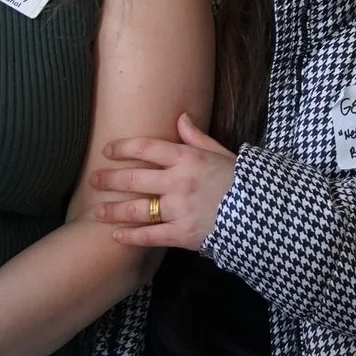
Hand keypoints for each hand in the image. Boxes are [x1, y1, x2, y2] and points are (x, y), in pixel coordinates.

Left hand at [90, 113, 237, 248]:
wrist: (262, 213)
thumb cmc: (241, 180)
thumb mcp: (222, 153)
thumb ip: (197, 137)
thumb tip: (181, 117)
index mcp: (188, 158)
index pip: (147, 147)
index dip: (123, 147)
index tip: (108, 151)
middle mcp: (179, 182)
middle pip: (134, 178)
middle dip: (110, 179)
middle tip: (94, 181)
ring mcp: (179, 209)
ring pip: (137, 208)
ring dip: (113, 210)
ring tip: (97, 211)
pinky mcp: (182, 234)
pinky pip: (150, 236)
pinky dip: (131, 237)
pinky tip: (116, 236)